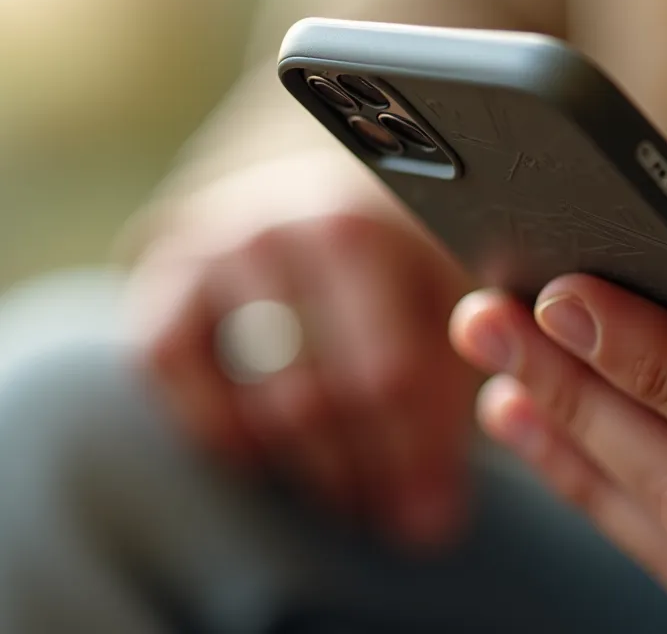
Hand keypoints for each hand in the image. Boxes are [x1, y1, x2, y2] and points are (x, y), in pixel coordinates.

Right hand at [127, 151, 477, 544]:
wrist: (322, 199)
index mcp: (366, 231)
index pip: (387, 374)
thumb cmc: (403, 263)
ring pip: (259, 399)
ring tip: (350, 495)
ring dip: (310, 469)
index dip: (411, 458)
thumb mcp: (448, 303)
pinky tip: (268, 453)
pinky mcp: (160, 281)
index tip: (432, 514)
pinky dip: (222, 431)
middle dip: (364, 475)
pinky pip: (173, 376)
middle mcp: (282, 231)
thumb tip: (428, 524)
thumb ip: (449, 399)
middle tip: (391, 514)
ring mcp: (213, 253)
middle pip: (321, 398)